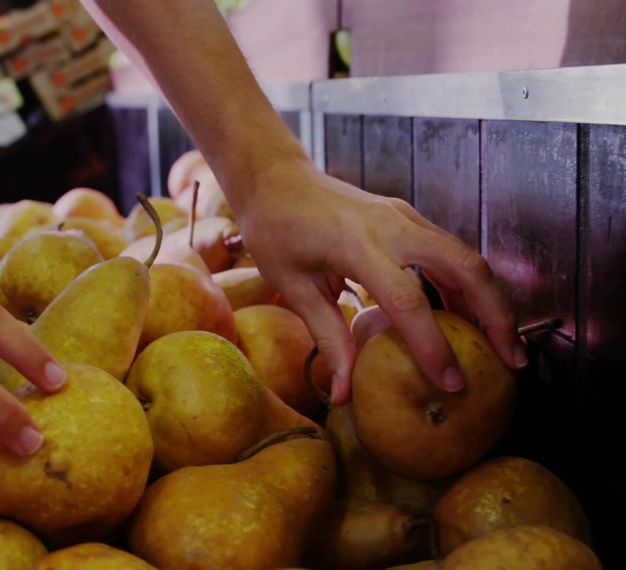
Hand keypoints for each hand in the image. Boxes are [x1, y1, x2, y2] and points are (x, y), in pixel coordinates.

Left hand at [231, 157, 525, 403]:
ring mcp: (405, 216)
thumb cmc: (276, 231)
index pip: (408, 301)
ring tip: (502, 347)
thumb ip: (327, 338)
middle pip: (465, 268)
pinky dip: (467, 285)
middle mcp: (392, 225)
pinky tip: (468, 320)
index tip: (451, 383)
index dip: (433, 346)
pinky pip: (449, 252)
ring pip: (466, 256)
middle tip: (511, 362)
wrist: (275, 178)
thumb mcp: (293, 287)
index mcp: (356, 244)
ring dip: (489, 300)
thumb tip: (344, 394)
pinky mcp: (408, 218)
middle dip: (496, 316)